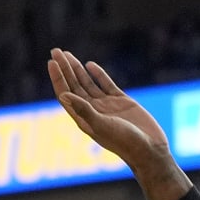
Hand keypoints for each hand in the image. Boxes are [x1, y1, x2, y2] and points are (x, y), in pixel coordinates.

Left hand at [49, 48, 172, 171]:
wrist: (149, 148)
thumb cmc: (124, 142)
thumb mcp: (101, 125)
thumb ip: (83, 110)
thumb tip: (63, 95)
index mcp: (84, 118)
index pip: (65, 94)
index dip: (58, 78)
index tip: (51, 62)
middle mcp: (92, 110)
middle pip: (74, 85)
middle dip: (64, 68)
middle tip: (55, 51)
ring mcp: (106, 105)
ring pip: (87, 83)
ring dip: (77, 69)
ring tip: (67, 54)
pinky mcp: (121, 101)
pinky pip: (106, 84)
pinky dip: (98, 74)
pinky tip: (89, 64)